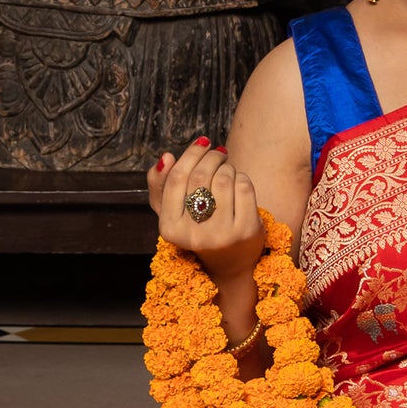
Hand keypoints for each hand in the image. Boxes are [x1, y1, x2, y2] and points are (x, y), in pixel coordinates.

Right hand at [148, 138, 265, 287]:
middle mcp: (193, 234)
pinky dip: (242, 177)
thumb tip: (166, 157)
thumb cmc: (198, 230)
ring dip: (227, 167)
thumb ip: (161, 185)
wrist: (230, 264)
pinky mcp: (245, 231)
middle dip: (211, 157)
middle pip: (200, 176)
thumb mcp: (173, 213)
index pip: (176, 179)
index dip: (190, 155)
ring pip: (223, 178)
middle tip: (218, 153)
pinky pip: (243, 187)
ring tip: (228, 170)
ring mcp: (221, 234)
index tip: (202, 143)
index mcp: (169, 228)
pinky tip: (238, 184)